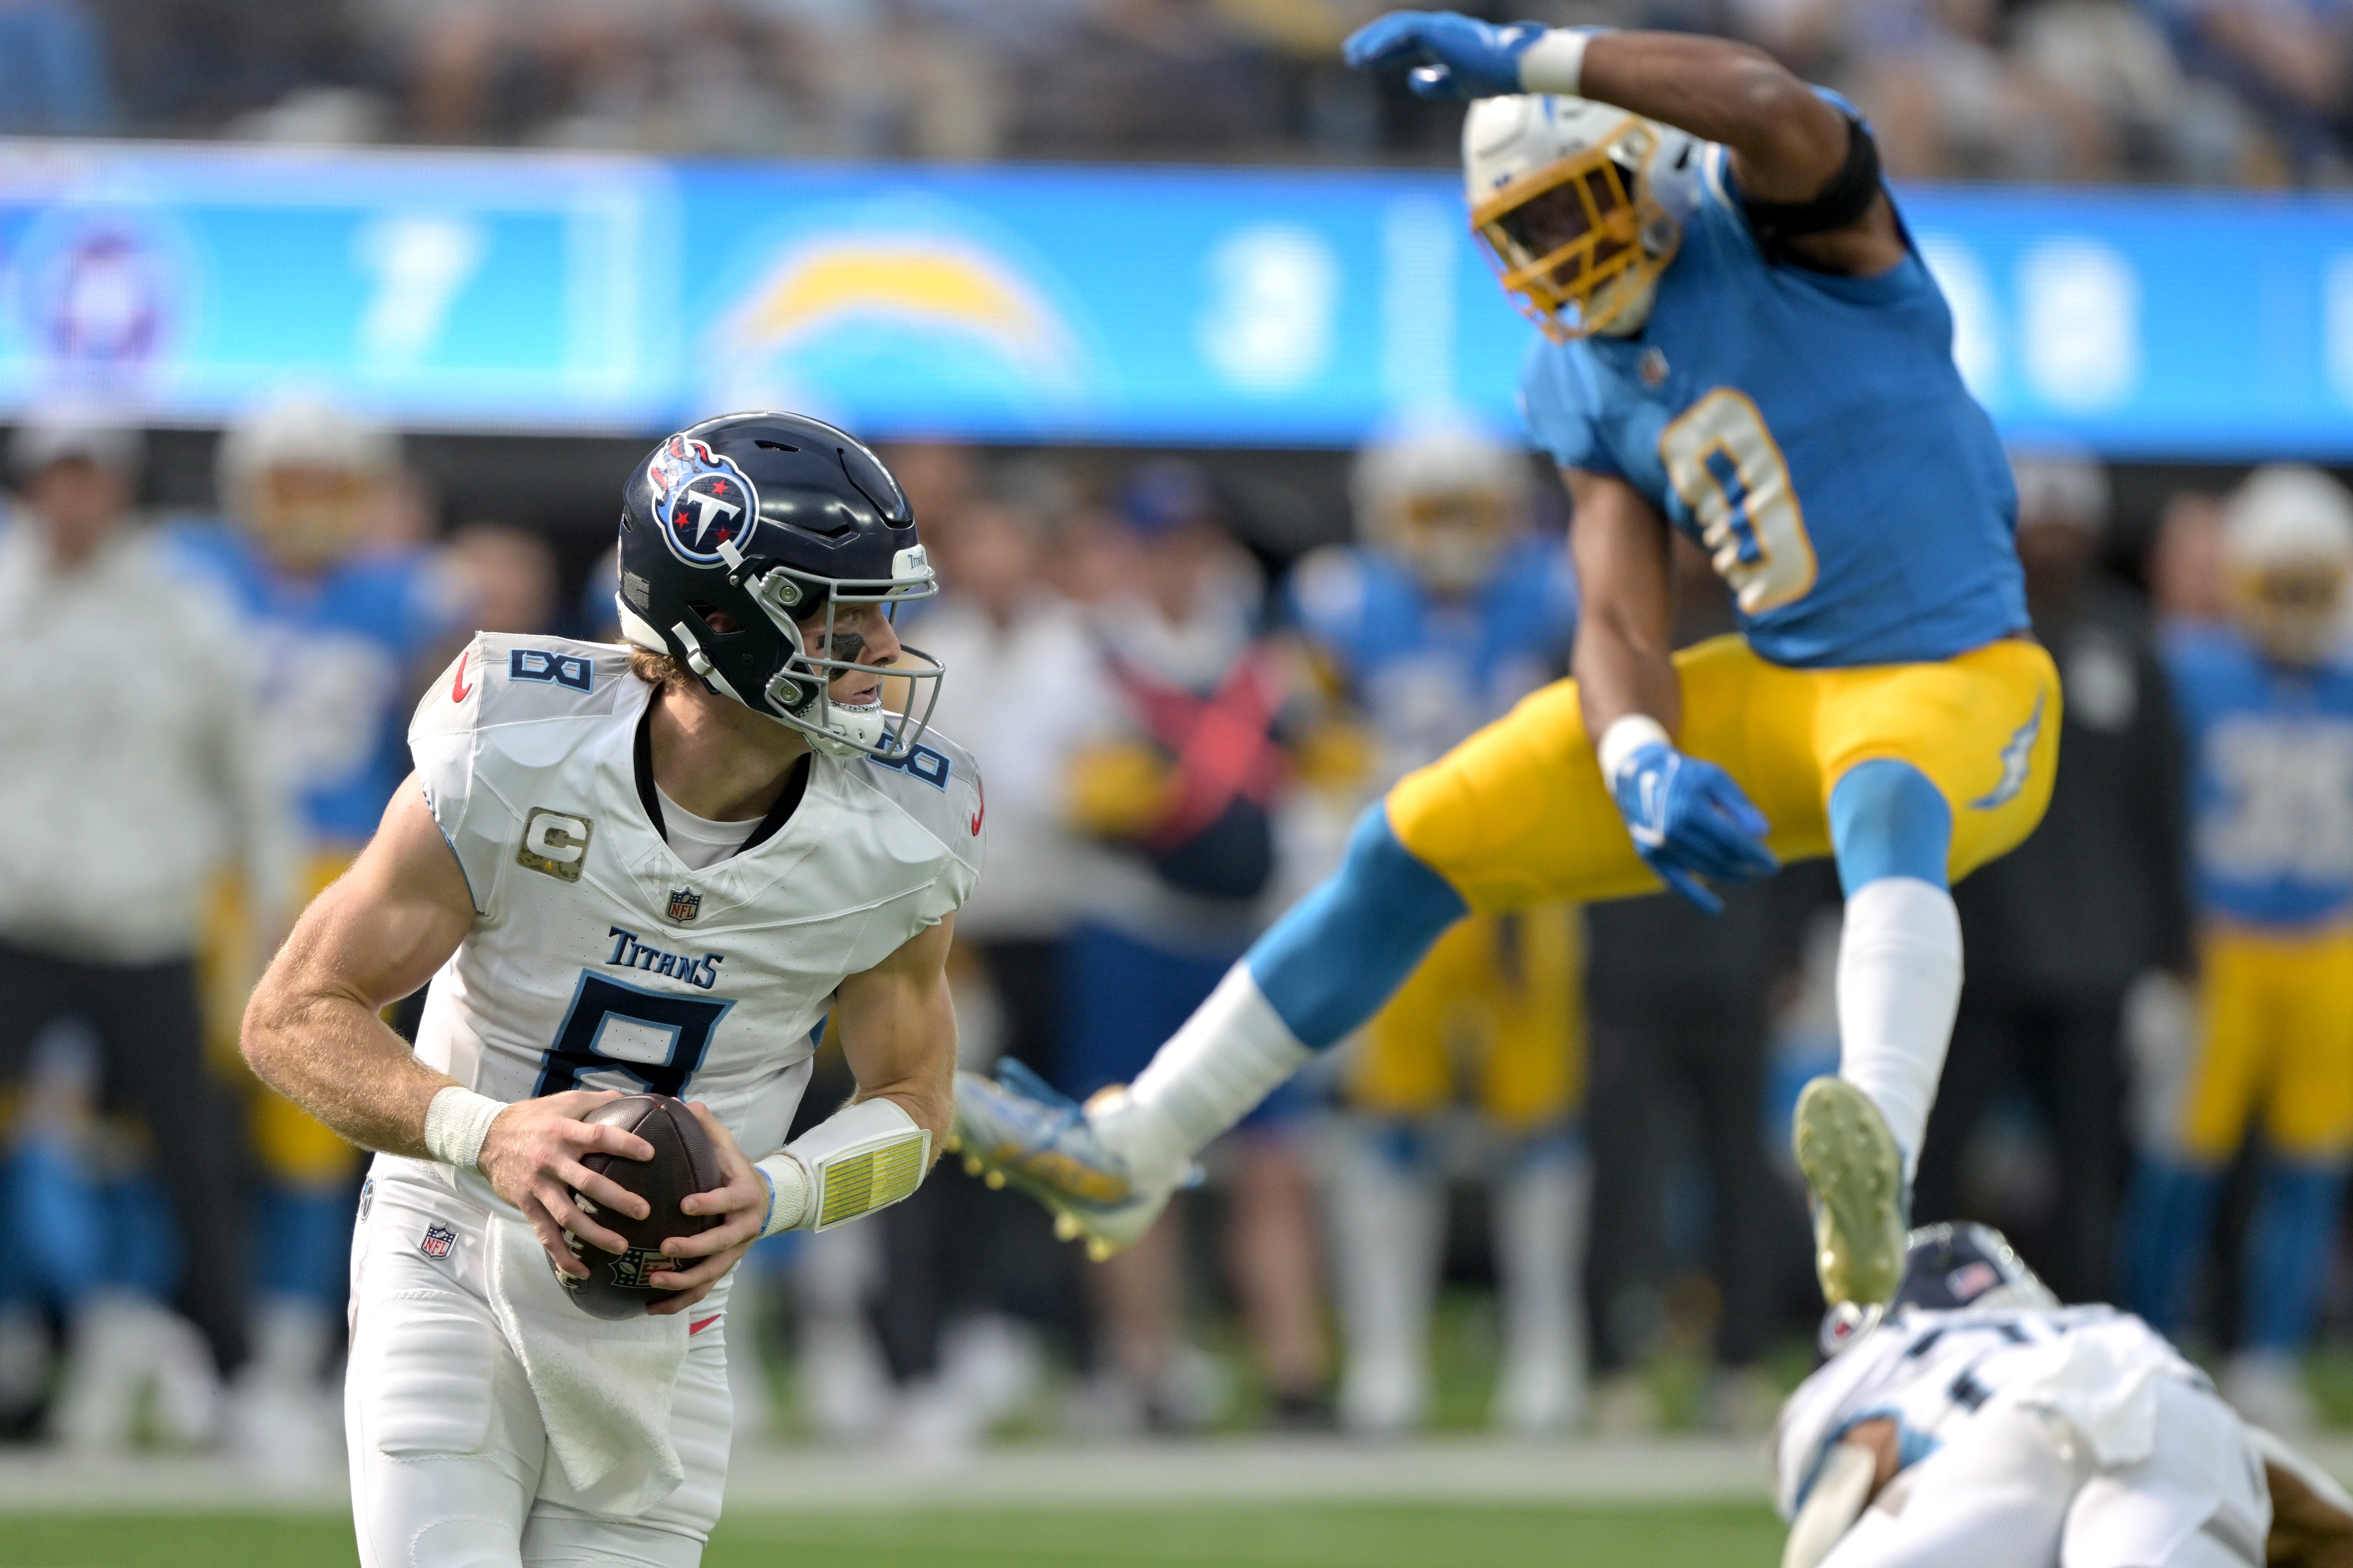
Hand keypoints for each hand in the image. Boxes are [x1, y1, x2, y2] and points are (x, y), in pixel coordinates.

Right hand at [477, 1089, 653, 1278]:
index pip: (599, 1137)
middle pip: (588, 1183)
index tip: (651, 1154)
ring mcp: (538, 1186)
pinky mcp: (526, 1205)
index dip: (625, 1144)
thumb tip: (642, 1101)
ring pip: (568, 1216)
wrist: (486, 1137)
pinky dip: (562, 1255)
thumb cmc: (535, 1117)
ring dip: (595, 1234)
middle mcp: (552, 1160)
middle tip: (644, 1212)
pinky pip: (546, 1235)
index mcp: (565, 1132)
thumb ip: (602, 1101)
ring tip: (622, 1247)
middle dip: (617, 1199)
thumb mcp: (566, 1101)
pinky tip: (582, 1271)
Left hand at [643, 1101, 766, 1315]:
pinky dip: (677, 1302)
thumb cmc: (733, 1170)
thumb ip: (706, 1127)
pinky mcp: (722, 1269)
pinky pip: (701, 1290)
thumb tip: (681, 1102)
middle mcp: (743, 1228)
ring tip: (653, 1282)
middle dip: (693, 1250)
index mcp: (744, 1196)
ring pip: (712, 1274)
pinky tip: (650, 1307)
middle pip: (721, 1245)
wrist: (763, 1201)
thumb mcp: (725, 1145)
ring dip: (683, 1282)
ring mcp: (734, 1252)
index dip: (710, 1203)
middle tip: (665, 1248)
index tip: (685, 1204)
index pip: (729, 1200)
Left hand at [1342, 11, 1545, 99]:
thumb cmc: (1493, 76)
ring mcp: (1438, 26)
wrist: (1514, 69)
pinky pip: (1403, 32)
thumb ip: (1435, 84)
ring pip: (1396, 27)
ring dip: (1371, 41)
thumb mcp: (1456, 86)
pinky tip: (1367, 57)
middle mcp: (1438, 28)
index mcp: (1442, 40)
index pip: (1405, 42)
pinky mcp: (1438, 30)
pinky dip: (1383, 44)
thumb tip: (1411, 80)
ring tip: (1353, 57)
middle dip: (1371, 43)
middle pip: (1395, 31)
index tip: (1363, 64)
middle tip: (1350, 57)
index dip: (1382, 53)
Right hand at [1611, 739, 1776, 912]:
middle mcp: (1671, 830)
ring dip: (1730, 876)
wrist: (1638, 776)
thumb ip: (1739, 805)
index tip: (1772, 866)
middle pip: (1720, 856)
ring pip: (1703, 869)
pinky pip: (1675, 881)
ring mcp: (1659, 845)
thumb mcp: (1715, 779)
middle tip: (1764, 869)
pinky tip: (1716, 909)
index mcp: (1689, 808)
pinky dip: (1696, 897)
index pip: (1732, 839)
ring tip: (1747, 876)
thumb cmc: (1685, 776)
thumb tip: (1764, 832)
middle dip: (1745, 865)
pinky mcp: (1650, 855)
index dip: (1755, 855)